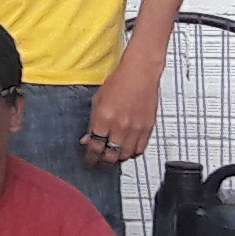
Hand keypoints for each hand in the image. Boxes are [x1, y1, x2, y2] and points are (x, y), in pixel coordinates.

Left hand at [84, 51, 159, 172]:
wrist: (140, 73)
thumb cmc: (119, 82)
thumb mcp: (97, 100)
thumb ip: (92, 122)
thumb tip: (87, 139)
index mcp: (104, 119)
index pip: (95, 147)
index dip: (90, 158)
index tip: (88, 161)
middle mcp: (120, 126)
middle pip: (110, 156)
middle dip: (102, 162)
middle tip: (98, 163)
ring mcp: (136, 129)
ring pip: (125, 156)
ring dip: (117, 159)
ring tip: (112, 157)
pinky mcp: (148, 128)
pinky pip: (140, 149)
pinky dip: (132, 153)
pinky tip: (127, 150)